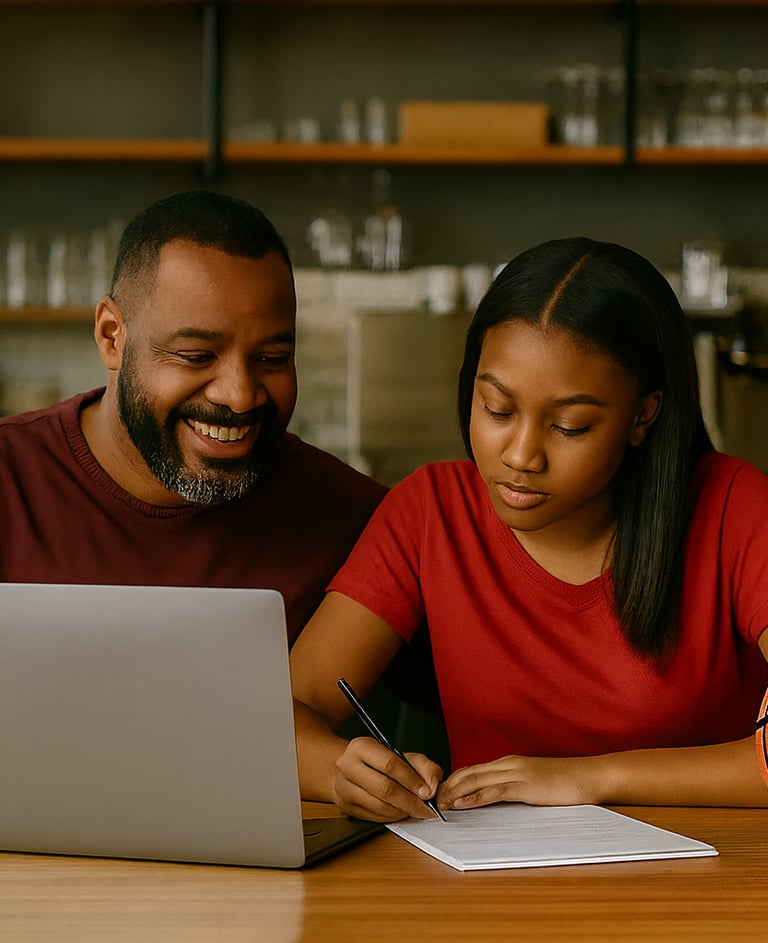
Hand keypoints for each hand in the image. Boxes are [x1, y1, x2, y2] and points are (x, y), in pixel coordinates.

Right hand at [333, 737, 442, 821]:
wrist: (352, 767)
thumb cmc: (379, 761)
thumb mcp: (403, 755)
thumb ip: (424, 766)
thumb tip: (432, 787)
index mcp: (361, 747)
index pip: (390, 765)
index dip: (411, 780)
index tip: (427, 792)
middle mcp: (348, 766)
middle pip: (384, 789)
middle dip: (410, 801)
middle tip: (425, 808)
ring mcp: (344, 788)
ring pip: (379, 806)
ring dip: (402, 811)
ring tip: (415, 810)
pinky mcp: (346, 806)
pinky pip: (374, 817)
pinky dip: (392, 817)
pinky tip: (400, 812)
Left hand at [437, 754, 602, 810]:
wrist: (587, 776)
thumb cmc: (563, 782)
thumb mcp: (533, 782)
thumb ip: (514, 787)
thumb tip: (496, 800)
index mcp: (509, 763)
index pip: (473, 769)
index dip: (453, 780)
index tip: (439, 792)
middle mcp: (508, 764)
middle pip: (468, 773)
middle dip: (447, 786)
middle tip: (431, 799)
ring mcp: (515, 774)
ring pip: (476, 780)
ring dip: (454, 792)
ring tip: (439, 803)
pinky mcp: (524, 786)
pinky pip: (493, 792)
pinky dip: (473, 798)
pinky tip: (461, 804)